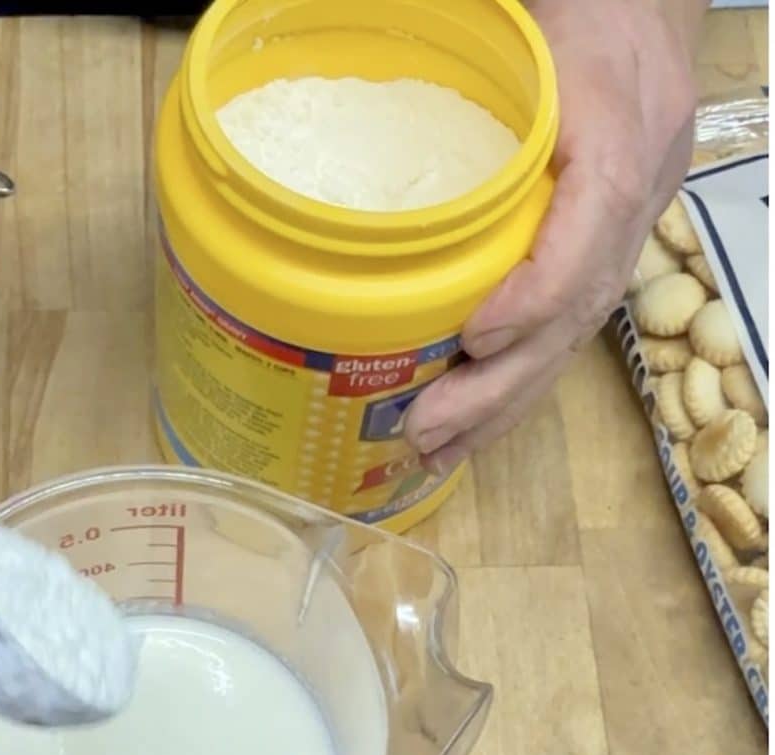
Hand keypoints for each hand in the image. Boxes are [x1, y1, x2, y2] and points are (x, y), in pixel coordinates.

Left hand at [403, 0, 701, 473]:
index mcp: (617, 130)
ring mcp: (626, 230)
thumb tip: (371, 99)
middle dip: (502, 385)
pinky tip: (474, 424)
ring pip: (575, 336)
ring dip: (506, 404)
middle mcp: (632, 193)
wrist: (640, 4)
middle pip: (578, 310)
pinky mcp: (605, 251)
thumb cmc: (575, 8)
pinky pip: (568, 328)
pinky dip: (519, 382)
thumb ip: (478, 71)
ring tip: (441, 452)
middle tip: (430, 431)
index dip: (537, 293)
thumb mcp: (530, 27)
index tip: (475, 337)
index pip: (591, 227)